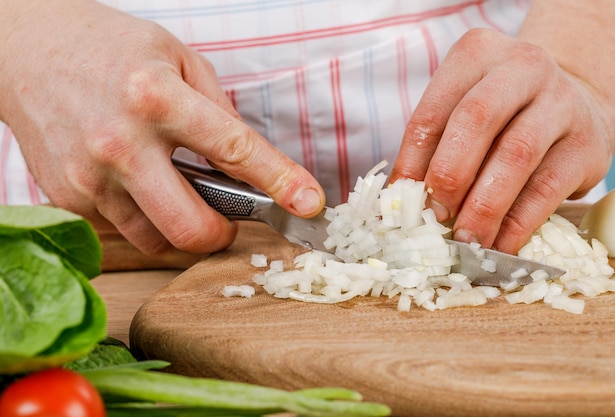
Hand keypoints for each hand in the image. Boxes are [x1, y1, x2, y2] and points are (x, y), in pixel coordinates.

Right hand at [0, 0, 324, 254]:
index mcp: (158, 98)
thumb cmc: (108, 49)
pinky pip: (125, 229)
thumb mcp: (178, 59)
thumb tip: (251, 160)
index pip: (235, 150)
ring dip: (180, 227)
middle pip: (191, 227)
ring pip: (158, 240)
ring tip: (173, 190)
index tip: (308, 203)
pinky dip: (143, 216)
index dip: (280, 181)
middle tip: (225, 221)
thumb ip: (218, 110)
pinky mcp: (69, 198)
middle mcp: (121, 143)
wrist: (29, 49)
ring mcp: (89, 177)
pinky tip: (135, 184)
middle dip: (221, 235)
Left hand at [390, 27, 614, 252]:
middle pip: (475, 120)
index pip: (432, 112)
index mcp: (476, 55)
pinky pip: (547, 189)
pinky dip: (517, 224)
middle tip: (434, 218)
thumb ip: (433, 148)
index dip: (410, 163)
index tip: (399, 202)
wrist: (575, 103)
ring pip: (515, 156)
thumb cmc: (502, 114)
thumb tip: (397, 204)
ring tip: (465, 240)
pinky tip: (499, 245)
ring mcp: (561, 102)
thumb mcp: (463, 111)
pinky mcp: (587, 144)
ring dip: (483, 207)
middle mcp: (522, 67)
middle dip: (448, 176)